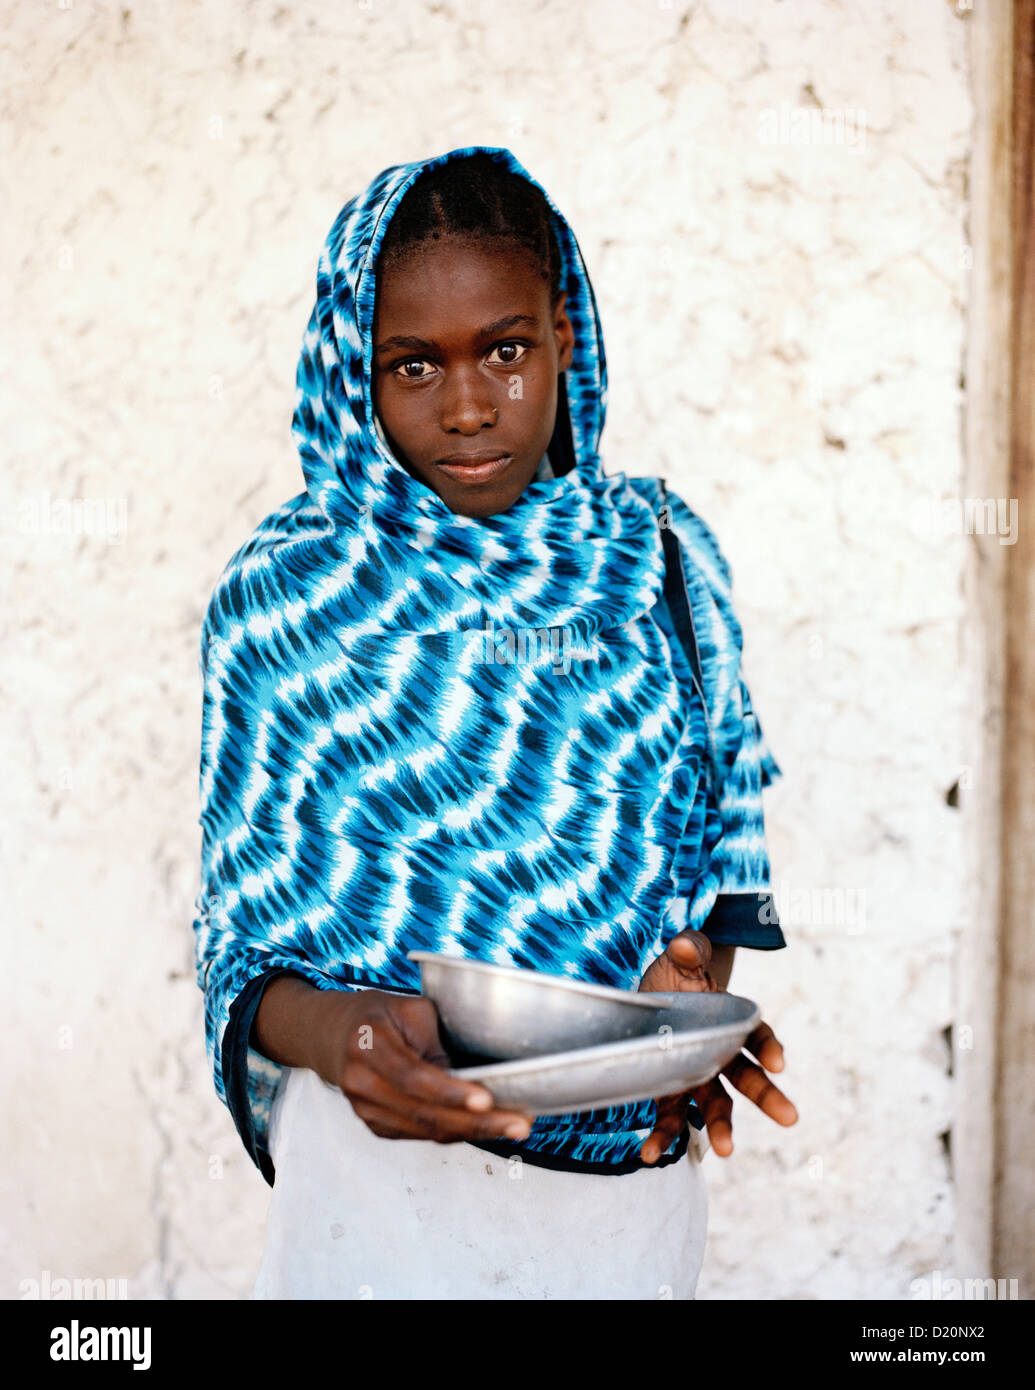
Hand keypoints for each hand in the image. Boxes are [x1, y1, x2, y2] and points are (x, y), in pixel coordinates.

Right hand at [327, 990, 534, 1145]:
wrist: (332, 1034)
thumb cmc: (378, 1014)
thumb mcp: (409, 1009)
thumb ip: (435, 1043)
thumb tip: (471, 1078)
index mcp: (368, 1044)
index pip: (413, 1077)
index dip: (450, 1092)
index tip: (486, 1099)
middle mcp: (362, 1083)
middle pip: (424, 1113)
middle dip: (477, 1123)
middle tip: (519, 1123)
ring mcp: (365, 1110)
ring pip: (426, 1131)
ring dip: (474, 1132)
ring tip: (514, 1126)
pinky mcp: (376, 1126)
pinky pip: (421, 1134)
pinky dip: (455, 1132)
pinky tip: (485, 1126)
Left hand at [636, 930, 797, 1161]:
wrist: (654, 993)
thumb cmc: (677, 975)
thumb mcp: (683, 958)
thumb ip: (690, 950)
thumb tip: (684, 946)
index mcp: (733, 1022)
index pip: (758, 1036)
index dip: (770, 1048)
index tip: (778, 1063)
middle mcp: (721, 1054)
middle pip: (748, 1078)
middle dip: (768, 1096)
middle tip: (791, 1117)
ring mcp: (697, 1075)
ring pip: (716, 1104)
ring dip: (722, 1126)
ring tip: (727, 1149)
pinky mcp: (670, 1089)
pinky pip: (670, 1116)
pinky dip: (664, 1136)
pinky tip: (651, 1153)